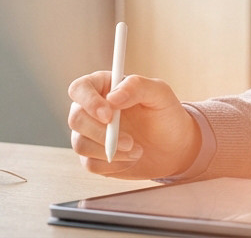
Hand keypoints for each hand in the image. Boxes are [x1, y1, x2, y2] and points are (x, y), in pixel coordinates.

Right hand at [66, 71, 200, 179]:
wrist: (174, 147)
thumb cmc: (166, 115)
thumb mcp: (160, 94)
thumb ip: (137, 87)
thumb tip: (112, 97)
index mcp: (104, 87)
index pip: (80, 89)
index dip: (89, 101)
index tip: (109, 115)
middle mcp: (91, 109)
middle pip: (76, 119)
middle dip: (102, 133)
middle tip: (130, 141)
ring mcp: (90, 134)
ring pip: (80, 144)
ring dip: (111, 151)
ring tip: (138, 150)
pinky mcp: (93, 157)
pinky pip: (90, 164)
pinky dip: (114, 164)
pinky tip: (131, 158)